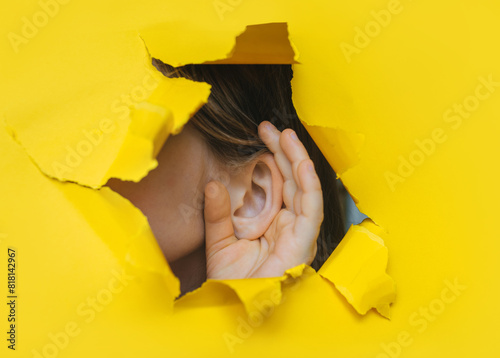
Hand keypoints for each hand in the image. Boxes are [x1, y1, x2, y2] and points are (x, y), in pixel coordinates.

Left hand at [204, 121, 323, 278]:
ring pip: (303, 187)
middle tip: (269, 128)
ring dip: (296, 159)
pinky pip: (311, 207)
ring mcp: (297, 230)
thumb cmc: (231, 280)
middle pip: (291, 179)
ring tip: (284, 134)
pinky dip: (308, 183)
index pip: (277, 182)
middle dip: (283, 150)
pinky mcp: (303, 240)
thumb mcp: (219, 241)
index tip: (259, 135)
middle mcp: (287, 223)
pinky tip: (299, 162)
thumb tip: (212, 183)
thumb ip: (217, 214)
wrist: (237, 307)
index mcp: (271, 221)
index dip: (271, 157)